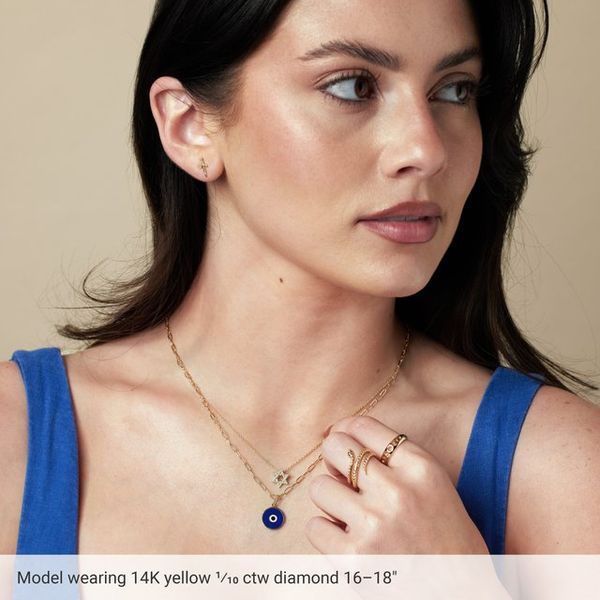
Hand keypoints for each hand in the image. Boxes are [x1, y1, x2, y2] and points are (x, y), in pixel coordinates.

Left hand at [305, 415, 488, 553]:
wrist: (461, 597)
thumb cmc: (448, 541)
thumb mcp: (434, 486)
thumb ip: (394, 460)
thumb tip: (337, 437)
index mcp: (421, 467)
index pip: (364, 425)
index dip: (345, 431)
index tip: (344, 444)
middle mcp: (397, 490)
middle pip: (336, 447)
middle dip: (332, 460)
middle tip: (341, 478)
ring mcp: (374, 524)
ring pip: (319, 487)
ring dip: (329, 501)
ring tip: (350, 516)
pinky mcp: (355, 558)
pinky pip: (315, 527)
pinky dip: (325, 534)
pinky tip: (348, 541)